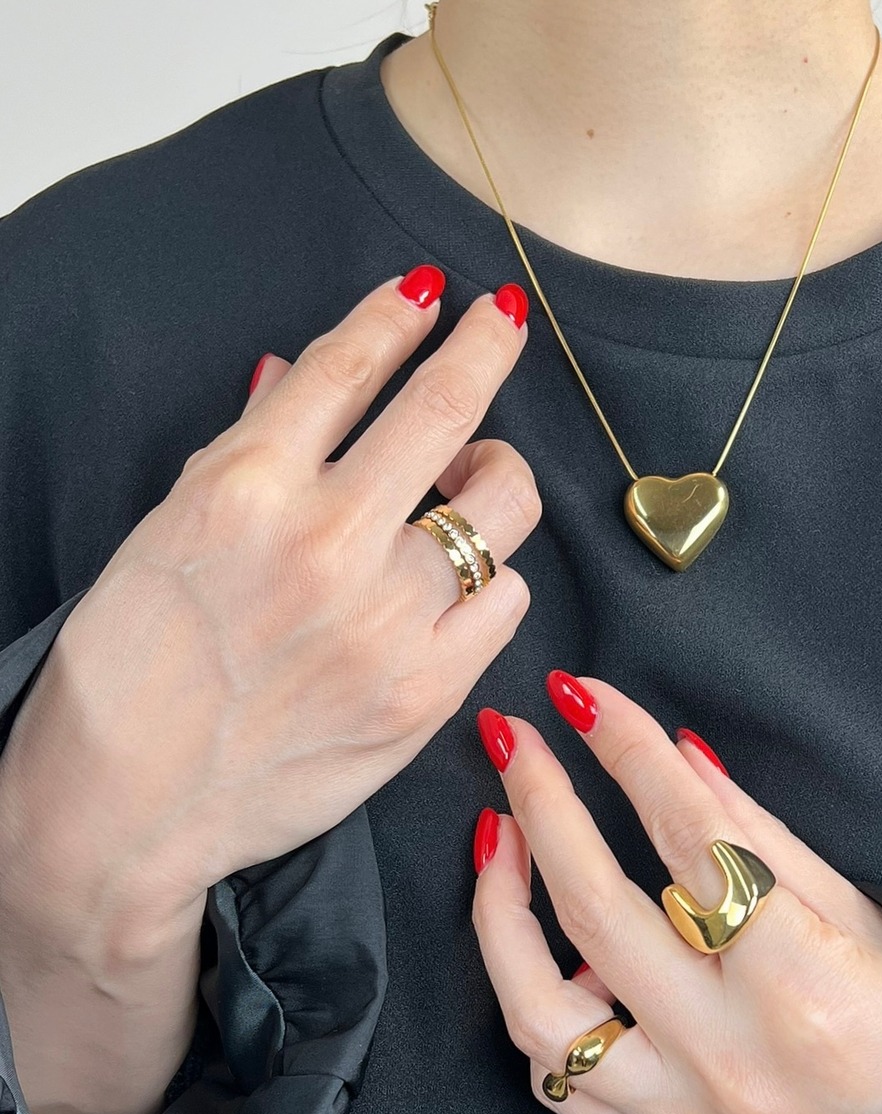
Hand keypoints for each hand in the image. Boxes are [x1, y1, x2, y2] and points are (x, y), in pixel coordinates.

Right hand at [0, 269, 538, 940]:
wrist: (127, 806)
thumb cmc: (131, 671)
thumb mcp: (166, 533)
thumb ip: (245, 452)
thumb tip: (296, 378)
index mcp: (246, 487)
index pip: (348, 366)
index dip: (401, 315)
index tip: (434, 293)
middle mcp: (324, 540)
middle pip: (444, 409)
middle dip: (486, 347)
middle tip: (502, 323)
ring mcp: (383, 619)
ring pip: (501, 505)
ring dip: (495, 479)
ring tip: (469, 488)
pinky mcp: (424, 690)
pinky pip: (509, 600)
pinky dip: (495, 580)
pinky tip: (461, 587)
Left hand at [470, 675, 881, 1113]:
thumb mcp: (873, 920)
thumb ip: (765, 841)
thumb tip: (677, 756)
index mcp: (805, 989)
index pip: (687, 838)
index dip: (626, 752)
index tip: (584, 697)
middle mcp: (733, 1064)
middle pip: (593, 908)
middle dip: (541, 802)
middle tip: (515, 740)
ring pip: (539, 1012)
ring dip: (502, 913)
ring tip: (502, 841)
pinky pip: (559, 1086)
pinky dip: (541, 1010)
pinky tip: (552, 955)